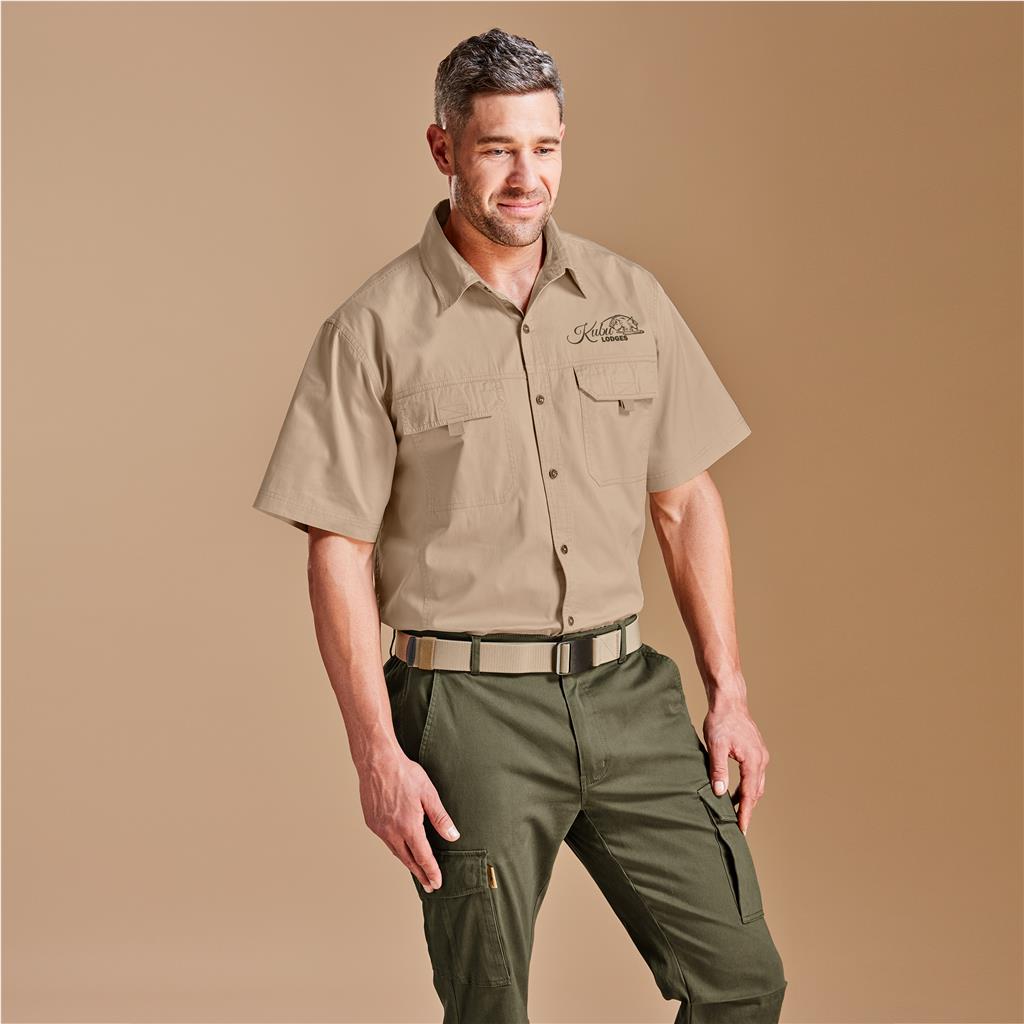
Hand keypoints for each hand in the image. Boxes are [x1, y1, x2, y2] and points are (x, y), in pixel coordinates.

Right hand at [358, 750, 459, 891]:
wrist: (377, 762)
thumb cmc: (404, 774)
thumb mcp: (428, 794)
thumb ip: (440, 817)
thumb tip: (453, 836)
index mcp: (408, 826)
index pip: (423, 856)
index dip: (431, 871)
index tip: (437, 883)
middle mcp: (391, 832)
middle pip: (408, 859)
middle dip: (420, 873)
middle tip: (429, 885)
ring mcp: (379, 828)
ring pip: (395, 851)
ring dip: (408, 862)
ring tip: (417, 870)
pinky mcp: (371, 822)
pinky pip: (386, 841)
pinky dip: (396, 848)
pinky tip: (401, 847)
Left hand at [703, 700, 768, 835]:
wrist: (729, 701)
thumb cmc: (721, 720)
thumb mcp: (716, 746)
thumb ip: (718, 769)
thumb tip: (719, 792)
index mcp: (753, 761)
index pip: (749, 794)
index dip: (744, 813)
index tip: (742, 829)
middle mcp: (761, 760)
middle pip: (756, 793)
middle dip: (748, 810)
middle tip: (738, 827)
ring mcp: (761, 756)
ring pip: (756, 785)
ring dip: (747, 799)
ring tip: (734, 812)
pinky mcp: (756, 752)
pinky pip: (754, 776)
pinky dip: (747, 787)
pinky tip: (735, 791)